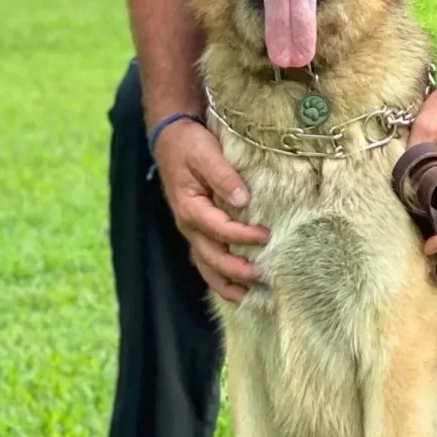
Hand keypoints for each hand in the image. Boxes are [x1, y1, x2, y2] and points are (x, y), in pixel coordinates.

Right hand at [152, 118, 269, 302]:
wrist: (170, 138)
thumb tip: (244, 200)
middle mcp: (189, 225)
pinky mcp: (196, 228)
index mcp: (191, 208)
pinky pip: (204, 258)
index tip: (266, 235)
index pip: (220, 229)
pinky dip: (217, 275)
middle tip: (261, 276)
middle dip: (235, 270)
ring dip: (224, 283)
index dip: (243, 236)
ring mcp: (191, 229)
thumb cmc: (189, 144)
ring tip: (246, 297)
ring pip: (205, 264)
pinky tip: (232, 286)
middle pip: (211, 256)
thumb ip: (224, 176)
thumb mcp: (205, 153)